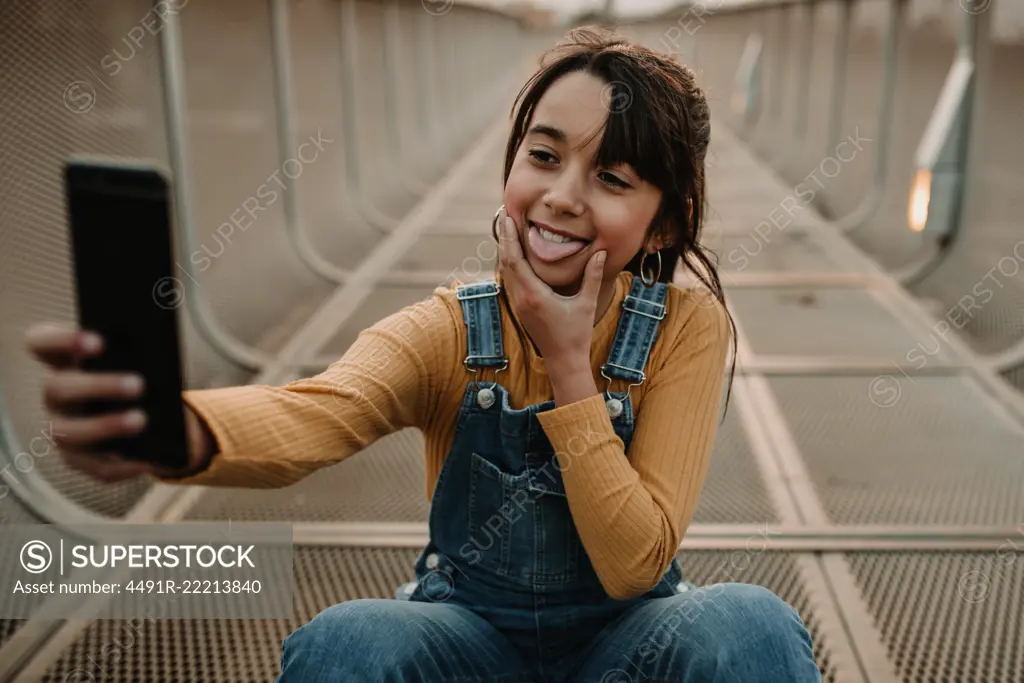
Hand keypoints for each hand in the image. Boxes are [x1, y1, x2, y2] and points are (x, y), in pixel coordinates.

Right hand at [24, 324, 212, 482]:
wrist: (150, 413)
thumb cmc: (140, 375)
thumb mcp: (138, 361)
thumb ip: (139, 355)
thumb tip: (157, 359)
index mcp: (64, 360)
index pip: (41, 343)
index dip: (62, 340)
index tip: (98, 341)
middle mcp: (56, 395)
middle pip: (59, 388)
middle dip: (98, 386)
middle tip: (138, 385)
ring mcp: (62, 429)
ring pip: (70, 431)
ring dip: (106, 426)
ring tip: (142, 420)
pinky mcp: (79, 460)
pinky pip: (97, 467)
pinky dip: (123, 465)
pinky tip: (148, 460)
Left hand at [495, 208, 606, 363]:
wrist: (563, 361)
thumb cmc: (576, 335)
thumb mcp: (586, 304)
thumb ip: (592, 276)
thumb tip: (601, 252)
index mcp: (534, 295)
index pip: (515, 260)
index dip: (510, 237)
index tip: (508, 218)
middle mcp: (521, 299)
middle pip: (505, 262)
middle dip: (504, 237)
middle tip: (504, 214)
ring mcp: (518, 305)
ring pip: (505, 271)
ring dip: (505, 249)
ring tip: (507, 228)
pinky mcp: (520, 308)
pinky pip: (510, 280)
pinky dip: (510, 263)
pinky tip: (514, 252)